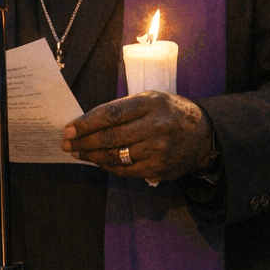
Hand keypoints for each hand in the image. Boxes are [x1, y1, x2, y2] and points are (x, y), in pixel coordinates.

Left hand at [63, 91, 212, 181]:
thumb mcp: (153, 99)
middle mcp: (155, 126)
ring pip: (115, 156)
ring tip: (77, 152)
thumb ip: (125, 107)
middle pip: (110, 137)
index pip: (112, 114)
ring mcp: (157, 150)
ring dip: (91, 156)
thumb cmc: (172, 114)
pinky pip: (125, 170)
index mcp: (151, 104)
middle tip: (67, 143)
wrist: (203, 136)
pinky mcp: (157, 169)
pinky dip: (108, 167)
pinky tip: (98, 162)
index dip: (86, 122)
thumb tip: (90, 121)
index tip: (69, 128)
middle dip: (83, 141)